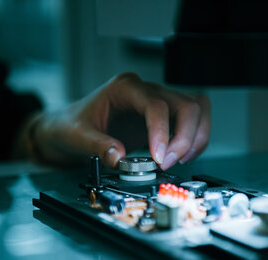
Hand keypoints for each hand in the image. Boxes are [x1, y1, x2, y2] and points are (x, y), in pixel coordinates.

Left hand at [21, 73, 210, 169]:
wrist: (70, 126)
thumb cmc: (73, 125)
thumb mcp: (76, 136)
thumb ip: (97, 146)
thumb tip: (118, 158)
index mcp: (125, 88)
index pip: (156, 105)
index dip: (162, 133)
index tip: (159, 158)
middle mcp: (146, 91)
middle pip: (186, 106)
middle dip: (185, 138)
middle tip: (168, 163)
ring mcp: (158, 102)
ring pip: (197, 110)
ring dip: (195, 138)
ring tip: (179, 160)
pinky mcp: (165, 117)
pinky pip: (193, 122)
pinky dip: (194, 141)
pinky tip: (181, 157)